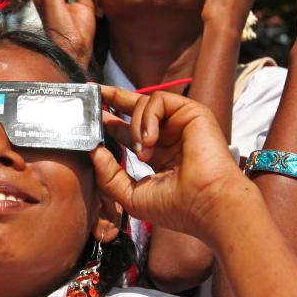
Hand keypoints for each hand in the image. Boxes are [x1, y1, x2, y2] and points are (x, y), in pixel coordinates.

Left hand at [90, 85, 249, 248]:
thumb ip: (109, 174)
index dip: (108, 124)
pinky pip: (157, 100)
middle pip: (135, 108)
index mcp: (158, 157)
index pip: (128, 134)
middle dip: (112, 97)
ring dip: (134, 125)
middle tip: (92, 89)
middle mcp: (169, 137)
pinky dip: (147, 118)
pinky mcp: (191, 112)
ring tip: (142, 150)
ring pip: (143, 104)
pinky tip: (150, 141)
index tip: (88, 119)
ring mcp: (180, 124)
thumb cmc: (176, 207)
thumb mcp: (131, 195)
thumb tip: (91, 150)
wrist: (207, 204)